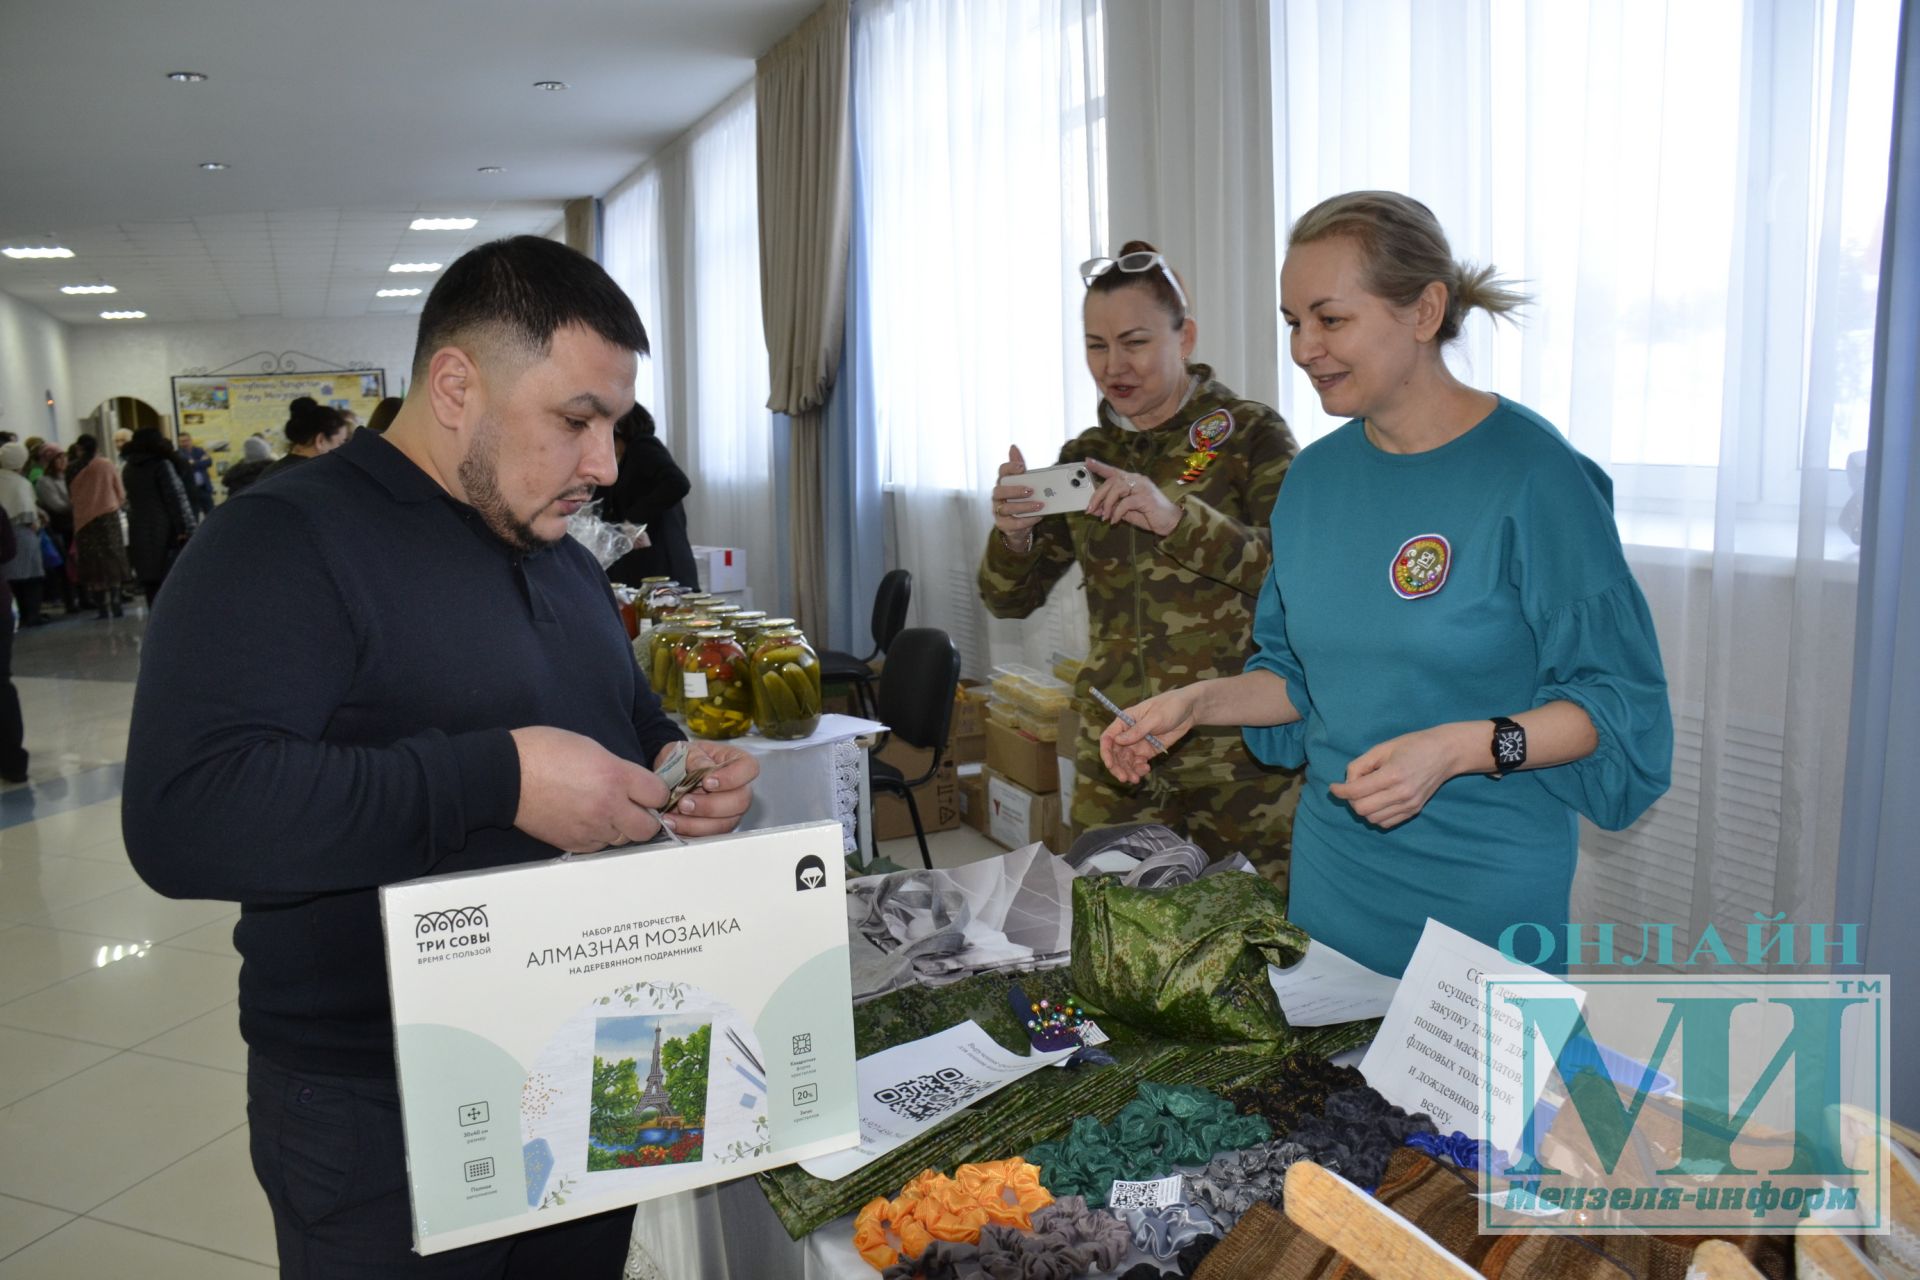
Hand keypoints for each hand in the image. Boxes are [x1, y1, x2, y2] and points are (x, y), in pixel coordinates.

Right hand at [511, 726, 669, 851]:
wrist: (507, 774)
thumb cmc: (544, 752)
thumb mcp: (592, 747)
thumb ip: (619, 769)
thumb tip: (634, 784)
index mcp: (615, 776)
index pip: (658, 794)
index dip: (656, 791)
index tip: (649, 789)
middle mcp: (608, 806)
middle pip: (648, 827)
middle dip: (646, 817)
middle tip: (635, 806)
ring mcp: (591, 828)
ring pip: (623, 839)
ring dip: (621, 827)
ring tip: (605, 811)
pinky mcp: (574, 842)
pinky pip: (599, 846)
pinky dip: (599, 836)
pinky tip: (587, 820)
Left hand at [656, 740, 758, 836]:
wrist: (670, 773)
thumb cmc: (685, 758)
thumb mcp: (686, 750)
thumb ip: (696, 758)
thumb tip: (704, 769)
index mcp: (737, 762)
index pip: (749, 768)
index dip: (732, 778)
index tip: (708, 782)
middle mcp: (739, 788)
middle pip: (740, 801)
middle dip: (710, 806)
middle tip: (684, 802)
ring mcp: (729, 810)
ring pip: (725, 823)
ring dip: (696, 823)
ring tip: (673, 815)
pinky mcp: (716, 826)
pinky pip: (709, 835)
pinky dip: (688, 831)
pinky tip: (672, 823)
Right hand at [990, 446, 1043, 547]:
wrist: (1017, 525)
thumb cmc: (1020, 500)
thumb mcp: (1023, 481)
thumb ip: (1019, 467)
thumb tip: (1013, 447)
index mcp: (1003, 483)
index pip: (1002, 472)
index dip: (1010, 468)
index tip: (1021, 466)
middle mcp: (998, 496)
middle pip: (999, 491)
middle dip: (1015, 490)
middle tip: (1031, 490)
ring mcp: (998, 511)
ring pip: (1006, 508)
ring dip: (1024, 506)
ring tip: (1040, 505)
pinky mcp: (1003, 524)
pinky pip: (1013, 523)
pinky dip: (1026, 520)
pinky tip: (1037, 517)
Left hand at [1083, 459, 1181, 536]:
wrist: (1172, 522)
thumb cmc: (1151, 516)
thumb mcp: (1127, 512)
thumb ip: (1113, 508)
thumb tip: (1096, 509)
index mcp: (1133, 481)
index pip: (1114, 471)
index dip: (1100, 466)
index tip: (1088, 461)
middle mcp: (1138, 480)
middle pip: (1112, 481)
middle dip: (1098, 495)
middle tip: (1090, 509)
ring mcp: (1143, 487)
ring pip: (1117, 488)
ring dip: (1107, 504)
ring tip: (1105, 517)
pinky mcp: (1146, 497)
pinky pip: (1126, 502)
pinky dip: (1117, 512)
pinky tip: (1115, 521)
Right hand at [1098, 687, 1199, 783]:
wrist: (1189, 710)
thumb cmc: (1170, 706)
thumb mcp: (1154, 717)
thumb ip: (1137, 730)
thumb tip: (1118, 741)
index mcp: (1125, 721)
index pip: (1108, 737)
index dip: (1106, 752)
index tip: (1110, 764)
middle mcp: (1128, 734)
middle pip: (1116, 753)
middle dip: (1118, 767)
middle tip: (1124, 778)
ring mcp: (1138, 743)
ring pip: (1127, 761)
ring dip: (1128, 771)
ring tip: (1135, 779)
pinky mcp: (1148, 751)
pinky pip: (1139, 763)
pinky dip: (1139, 769)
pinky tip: (1146, 770)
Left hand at [1327, 723, 1477, 829]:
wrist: (1445, 753)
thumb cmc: (1412, 745)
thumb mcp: (1382, 748)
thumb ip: (1360, 765)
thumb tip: (1347, 782)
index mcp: (1392, 775)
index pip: (1356, 791)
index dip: (1340, 790)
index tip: (1334, 787)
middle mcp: (1402, 794)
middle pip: (1361, 809)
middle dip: (1350, 799)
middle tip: (1352, 788)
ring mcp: (1409, 805)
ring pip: (1372, 819)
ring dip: (1363, 808)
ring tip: (1366, 793)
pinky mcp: (1414, 811)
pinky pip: (1385, 823)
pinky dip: (1376, 815)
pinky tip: (1377, 801)